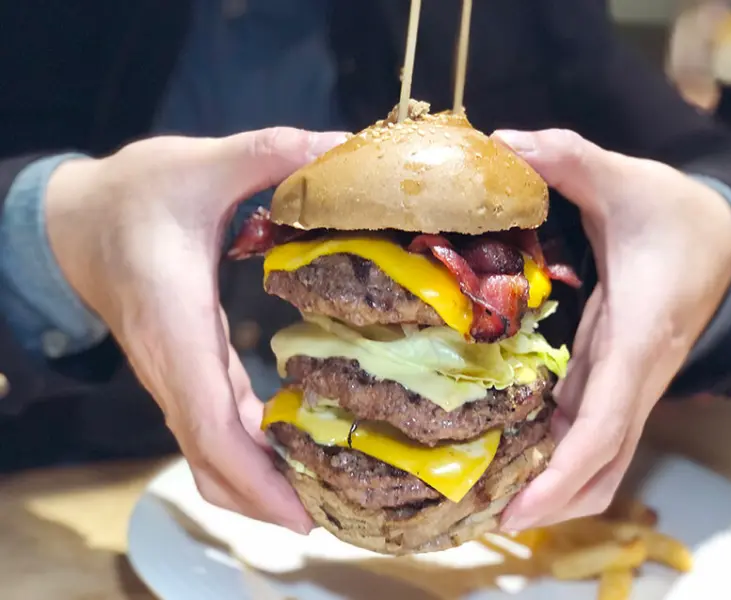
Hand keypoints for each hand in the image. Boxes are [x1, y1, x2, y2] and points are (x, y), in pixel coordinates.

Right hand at [45, 127, 346, 531]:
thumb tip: (340, 148)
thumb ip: (269, 154)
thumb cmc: (135, 194)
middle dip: (265, 500)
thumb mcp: (201, 164)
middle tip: (334, 516)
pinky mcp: (183, 371)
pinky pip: (212, 431)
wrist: (77, 218)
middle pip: (210, 461)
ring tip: (326, 495)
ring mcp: (174, 375)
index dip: (251, 477)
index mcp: (174, 324)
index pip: (206, 422)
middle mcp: (171, 365)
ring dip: (259, 485)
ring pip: (208, 455)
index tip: (299, 516)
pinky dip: (248, 456)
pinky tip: (293, 452)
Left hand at [492, 129, 730, 530]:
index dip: (564, 474)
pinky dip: (555, 454)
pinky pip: (589, 431)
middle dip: (550, 500)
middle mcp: (634, 376)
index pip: (605, 426)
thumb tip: (505, 144)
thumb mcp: (625, 179)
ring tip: (484, 497)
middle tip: (480, 516)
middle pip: (602, 465)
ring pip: (599, 458)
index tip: (518, 508)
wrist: (722, 236)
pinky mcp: (616, 377)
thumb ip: (569, 159)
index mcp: (639, 340)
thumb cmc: (675, 214)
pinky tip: (508, 452)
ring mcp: (627, 383)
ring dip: (552, 485)